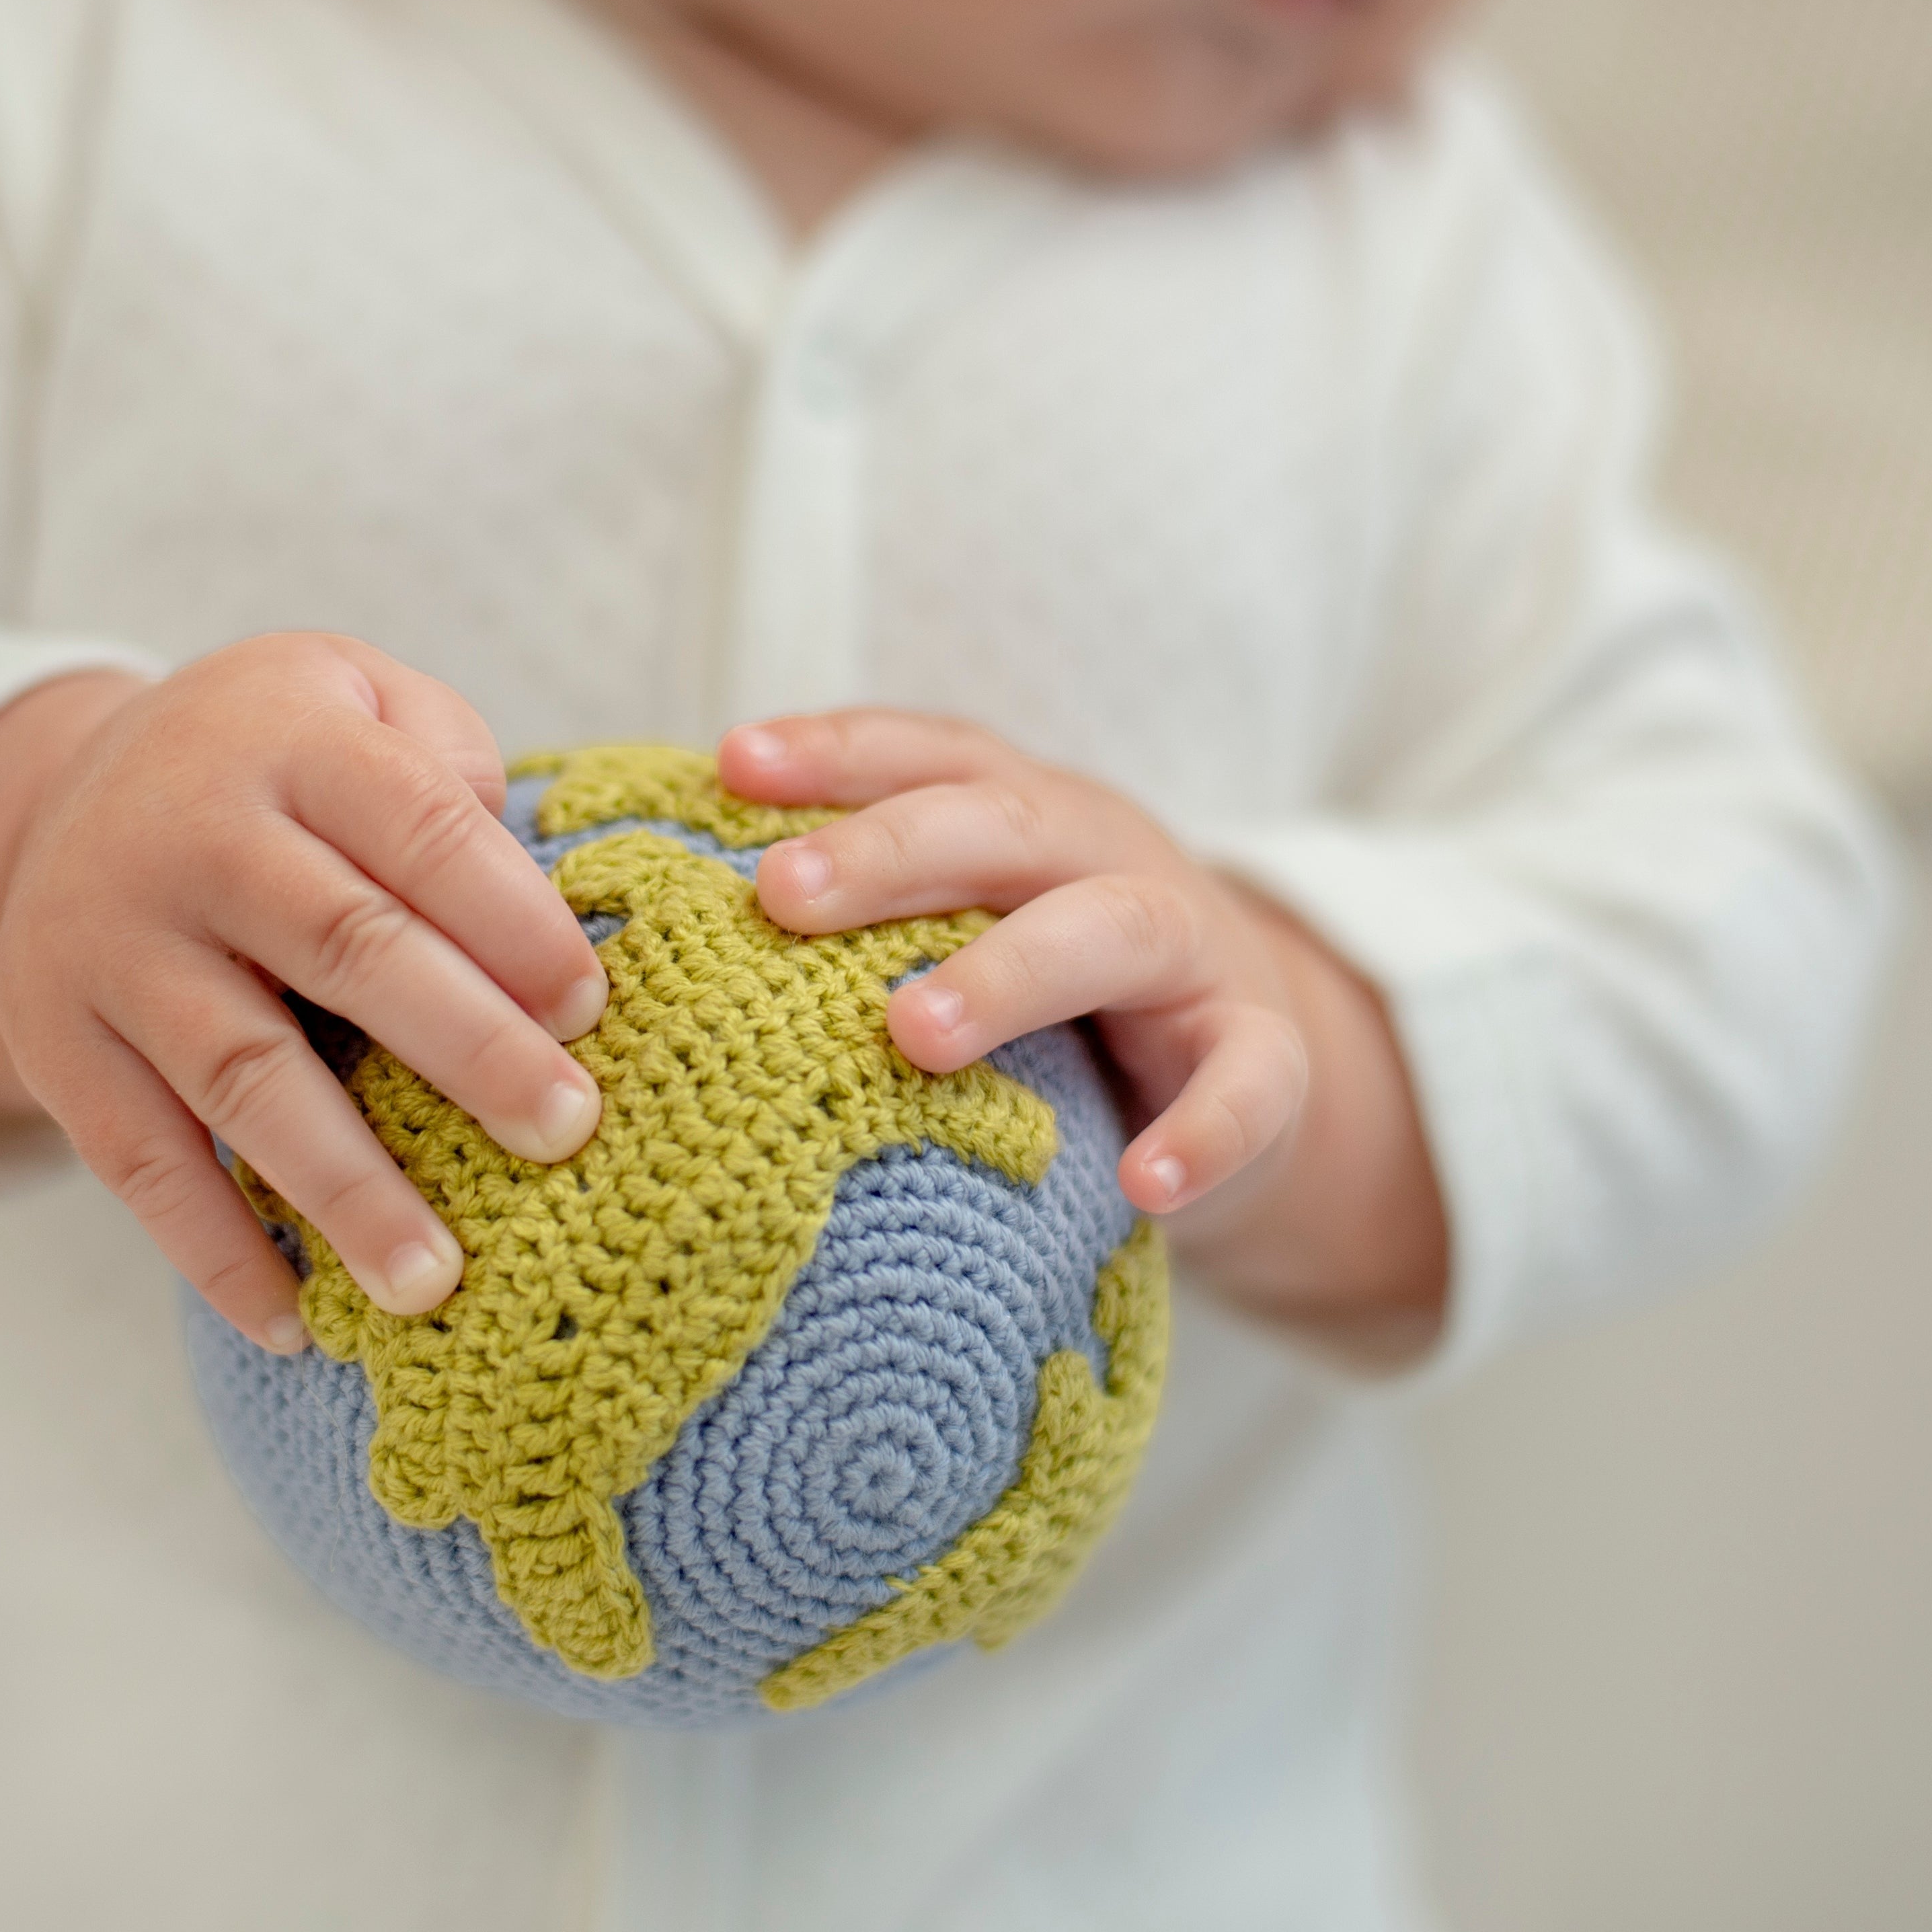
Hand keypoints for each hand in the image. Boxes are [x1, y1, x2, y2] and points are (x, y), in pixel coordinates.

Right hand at [0, 635, 606, 1354]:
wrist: (65, 790)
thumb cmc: (280, 768)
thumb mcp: (362, 703)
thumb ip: (452, 775)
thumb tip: (546, 928)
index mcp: (291, 740)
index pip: (418, 826)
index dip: (510, 919)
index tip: (591, 1010)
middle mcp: (189, 834)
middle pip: (344, 946)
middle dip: (466, 1047)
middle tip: (565, 1131)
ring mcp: (109, 944)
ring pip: (241, 1074)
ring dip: (344, 1187)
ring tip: (438, 1281)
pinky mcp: (54, 1041)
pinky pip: (139, 1163)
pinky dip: (215, 1251)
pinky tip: (297, 1324)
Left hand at [719, 710, 1446, 1353]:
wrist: (1251, 1063)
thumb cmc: (1054, 997)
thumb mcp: (966, 926)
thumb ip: (859, 918)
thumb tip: (665, 925)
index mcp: (1023, 816)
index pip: (927, 757)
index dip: (836, 752)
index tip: (729, 765)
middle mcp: (1107, 855)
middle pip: (1002, 825)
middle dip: (890, 850)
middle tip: (780, 894)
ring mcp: (1196, 951)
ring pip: (1116, 927)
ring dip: (1011, 971)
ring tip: (913, 1035)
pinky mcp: (1266, 1053)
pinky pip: (1250, 1083)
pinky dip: (1201, 1128)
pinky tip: (1143, 1180)